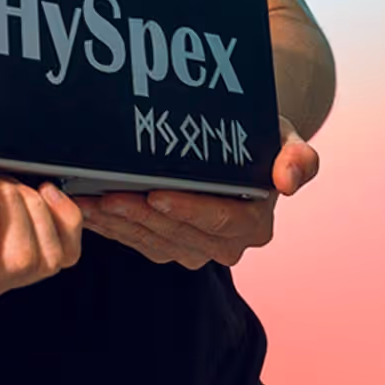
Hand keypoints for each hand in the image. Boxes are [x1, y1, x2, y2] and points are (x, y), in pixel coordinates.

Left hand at [77, 115, 318, 269]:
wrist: (238, 144)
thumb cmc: (258, 138)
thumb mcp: (285, 138)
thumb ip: (298, 158)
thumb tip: (289, 180)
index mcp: (254, 224)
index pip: (219, 223)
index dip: (187, 211)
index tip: (156, 195)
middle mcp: (225, 244)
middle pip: (178, 235)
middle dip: (141, 217)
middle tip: (108, 196)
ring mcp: (194, 247)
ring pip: (152, 242)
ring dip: (119, 225)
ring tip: (87, 203)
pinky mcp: (167, 245)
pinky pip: (137, 242)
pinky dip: (111, 228)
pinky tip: (85, 210)